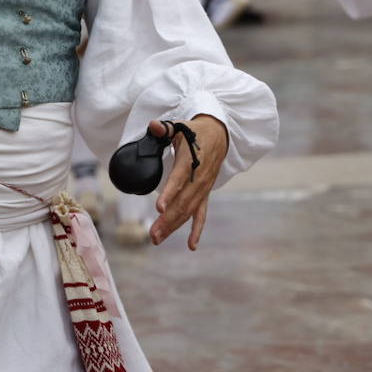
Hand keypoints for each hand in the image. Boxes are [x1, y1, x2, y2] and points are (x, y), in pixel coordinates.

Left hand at [149, 114, 228, 249]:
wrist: (218, 135)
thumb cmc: (194, 132)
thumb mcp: (180, 126)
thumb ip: (165, 128)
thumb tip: (153, 125)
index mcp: (191, 160)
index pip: (179, 179)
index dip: (169, 194)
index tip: (159, 208)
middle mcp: (198, 178)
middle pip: (182, 202)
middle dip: (167, 220)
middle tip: (152, 235)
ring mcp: (203, 188)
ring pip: (188, 211)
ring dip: (173, 226)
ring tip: (157, 239)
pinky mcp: (204, 194)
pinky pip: (201, 215)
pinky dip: (197, 230)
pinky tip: (191, 245)